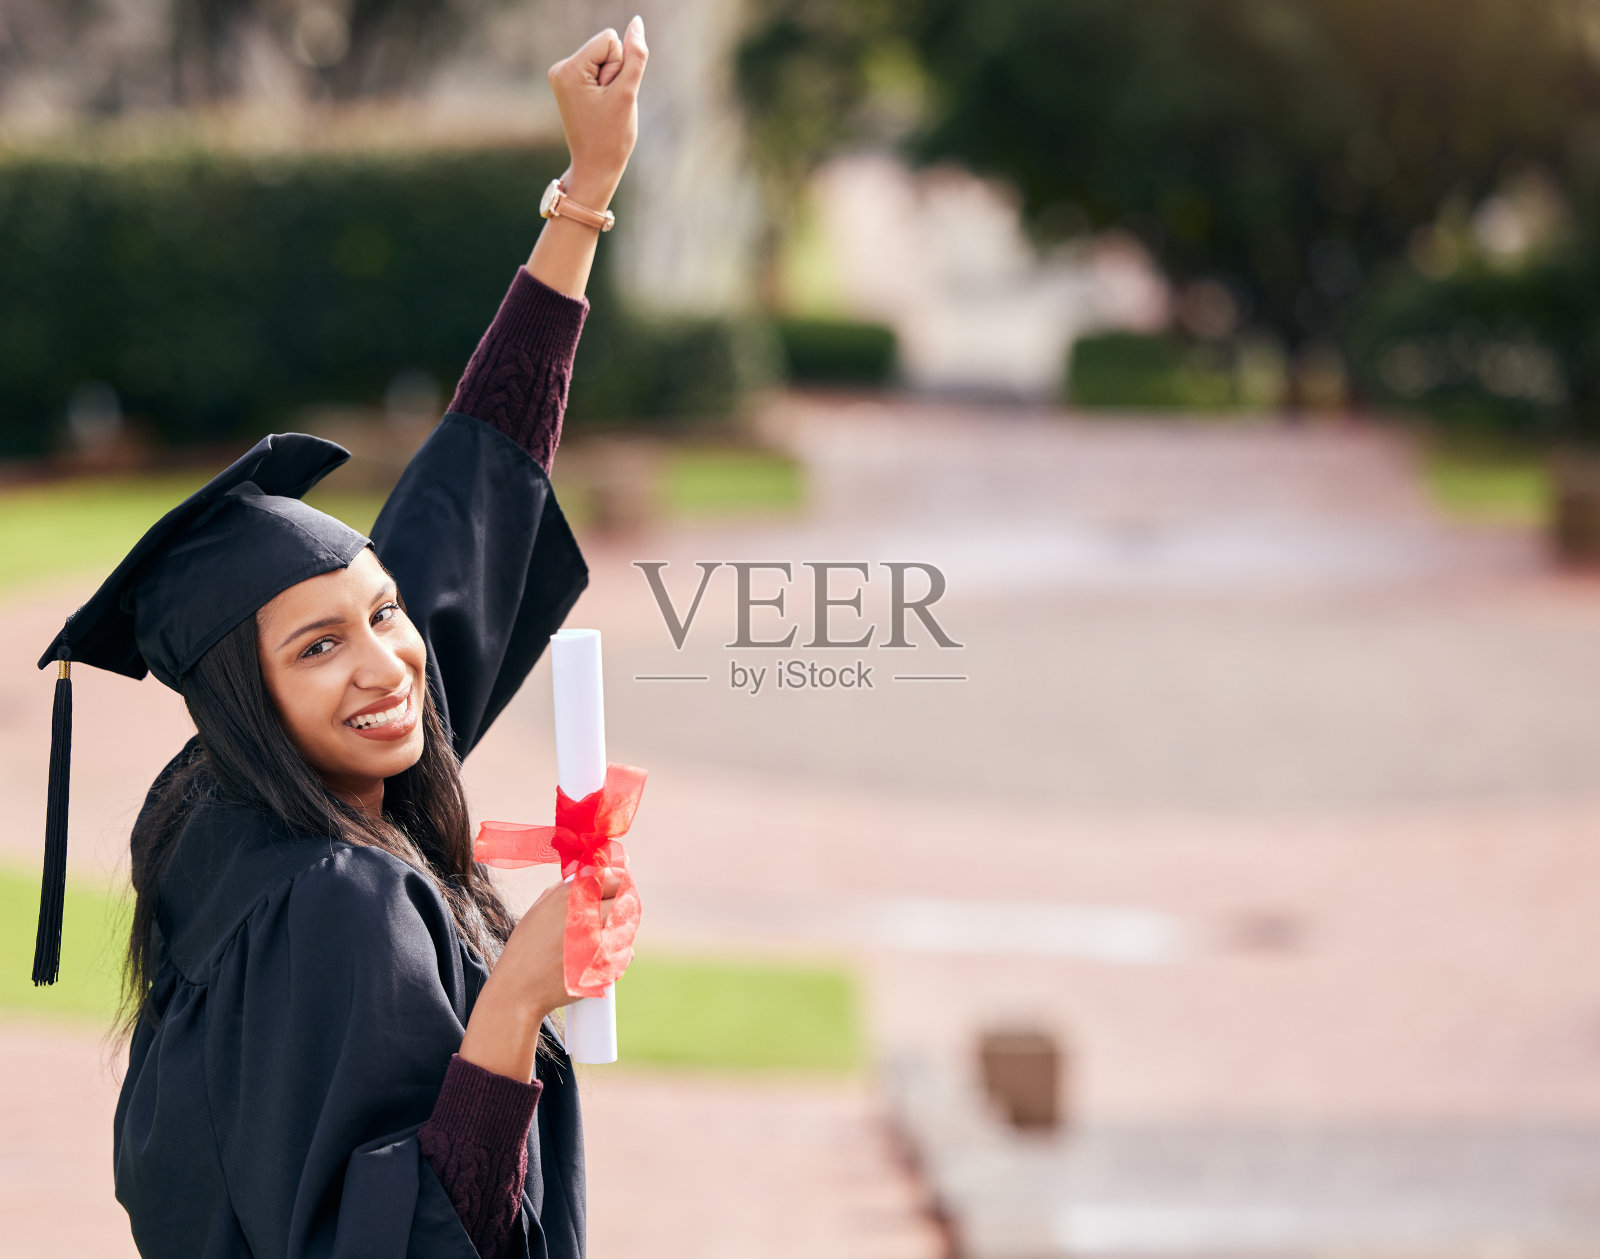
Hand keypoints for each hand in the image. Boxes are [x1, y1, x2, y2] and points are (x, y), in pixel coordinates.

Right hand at [486, 861, 633, 1023]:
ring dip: (620, 934)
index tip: (613, 894)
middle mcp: (586, 913)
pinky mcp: (604, 964)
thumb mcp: (542, 906)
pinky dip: (618, 957)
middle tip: (609, 921)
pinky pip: (626, 954)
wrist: (518, 989)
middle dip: (621, 910)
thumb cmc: (527, 947)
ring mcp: (597, 939)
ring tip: (598, 943)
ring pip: (628, 928)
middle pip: (626, 902)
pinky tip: (596, 961)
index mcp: (571, 894)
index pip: (615, 878)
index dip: (618, 886)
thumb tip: (599, 872)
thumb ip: (570, 887)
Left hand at [546, 16, 648, 207]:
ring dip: (612, 81)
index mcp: (569, 69)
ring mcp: (563, 75)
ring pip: (605, 57)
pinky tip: (600, 106)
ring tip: (604, 107)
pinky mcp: (570, 81)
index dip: (619, 67)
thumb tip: (637, 22)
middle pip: (606, 46)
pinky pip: (599, 68)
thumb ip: (636, 55)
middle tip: (608, 104)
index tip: (610, 96)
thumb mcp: (627, 93)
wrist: (595, 166)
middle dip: (615, 73)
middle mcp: (560, 67)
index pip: (610, 40)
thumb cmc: (612, 136)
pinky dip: (606, 85)